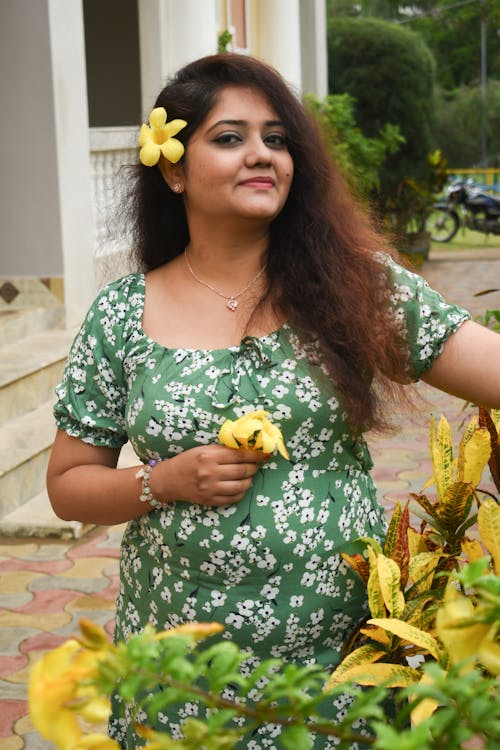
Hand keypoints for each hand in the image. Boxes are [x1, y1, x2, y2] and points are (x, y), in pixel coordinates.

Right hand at [151, 444, 267, 506]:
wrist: (170, 480)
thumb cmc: (188, 461)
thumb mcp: (204, 450)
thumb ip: (223, 450)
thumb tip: (247, 449)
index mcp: (209, 456)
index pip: (239, 455)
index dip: (255, 455)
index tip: (264, 454)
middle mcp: (210, 473)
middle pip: (242, 471)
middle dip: (254, 467)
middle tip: (256, 465)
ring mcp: (210, 489)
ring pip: (241, 486)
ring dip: (249, 480)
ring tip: (249, 476)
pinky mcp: (210, 500)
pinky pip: (233, 498)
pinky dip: (241, 492)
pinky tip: (240, 486)